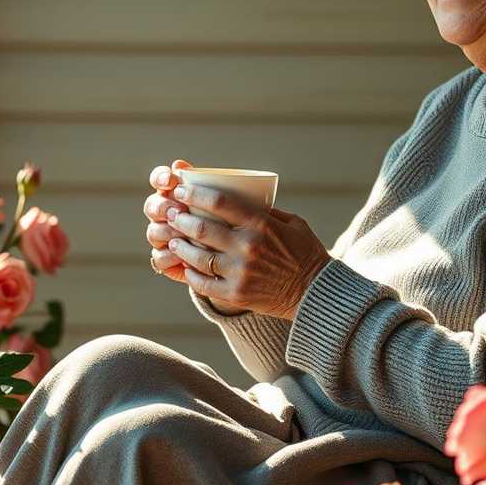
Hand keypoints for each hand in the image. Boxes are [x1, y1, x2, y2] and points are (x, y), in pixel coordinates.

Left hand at [162, 183, 331, 319]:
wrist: (315, 293)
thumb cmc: (304, 253)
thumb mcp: (292, 223)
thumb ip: (265, 211)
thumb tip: (240, 197)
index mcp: (261, 224)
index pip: (220, 202)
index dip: (195, 194)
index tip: (181, 190)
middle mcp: (248, 247)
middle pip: (201, 228)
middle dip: (180, 218)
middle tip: (170, 213)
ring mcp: (239, 272)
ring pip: (197, 256)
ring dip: (179, 246)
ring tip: (172, 240)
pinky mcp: (235, 294)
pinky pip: (202, 282)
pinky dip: (190, 273)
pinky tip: (186, 266)